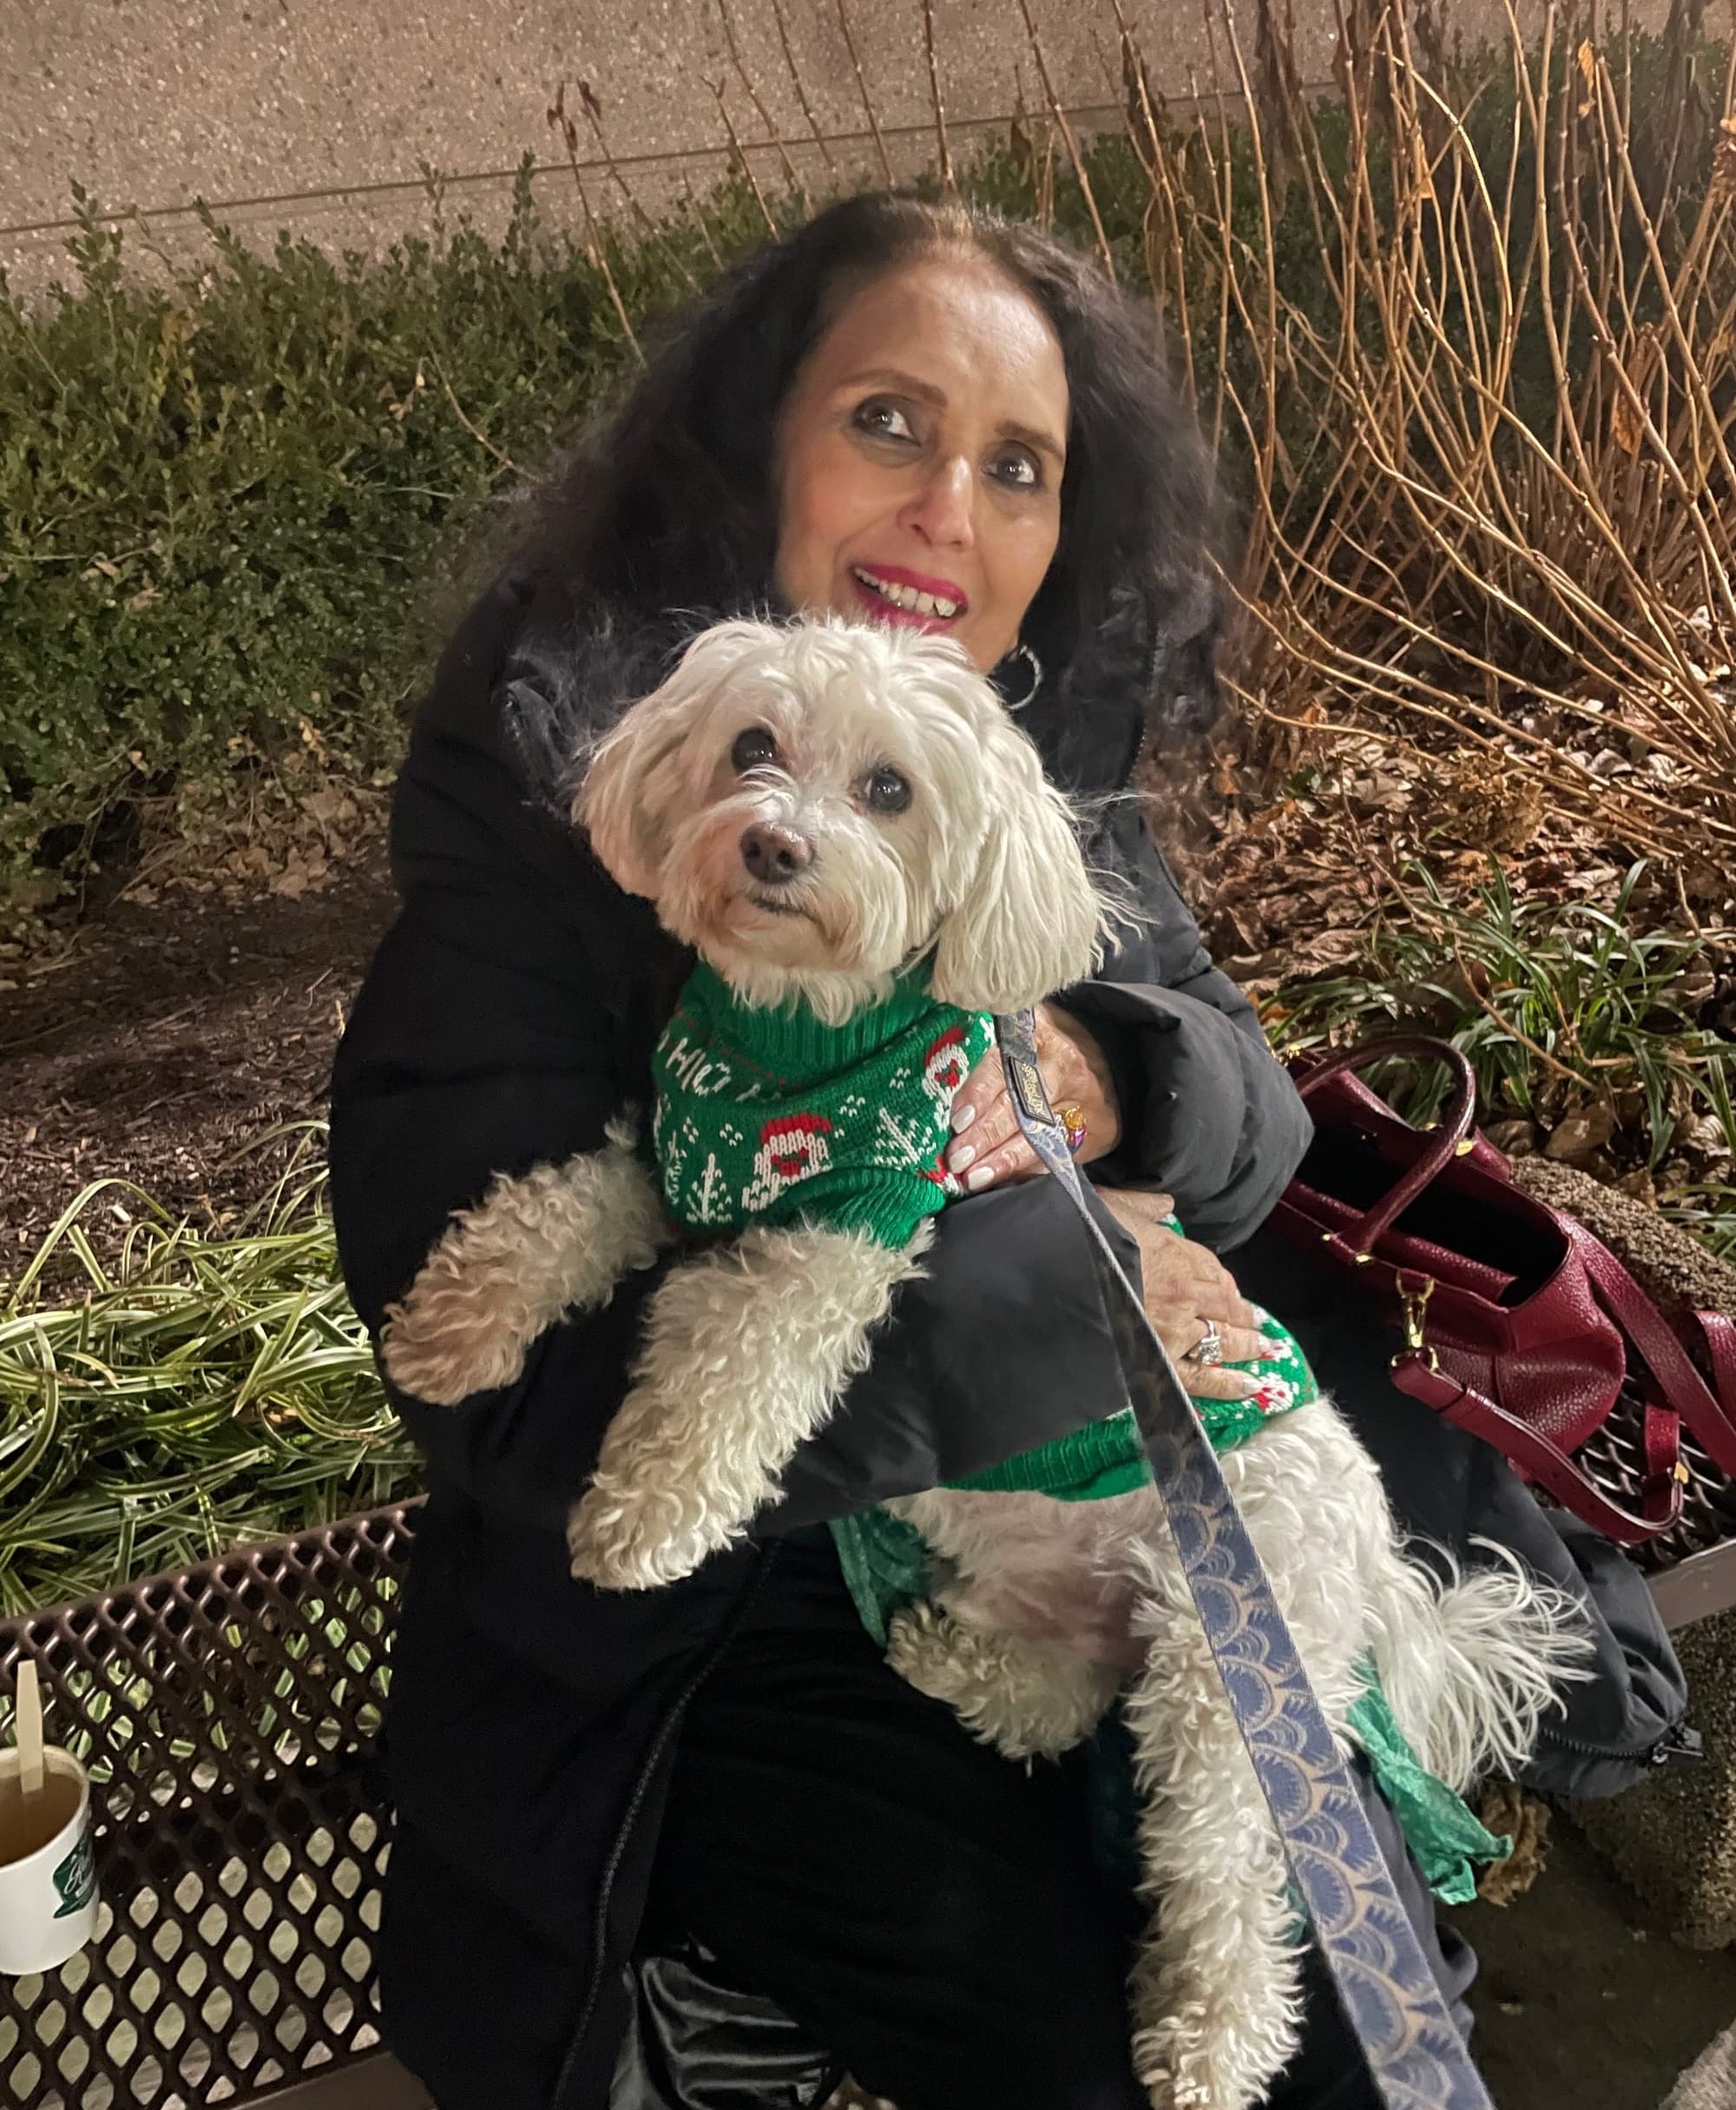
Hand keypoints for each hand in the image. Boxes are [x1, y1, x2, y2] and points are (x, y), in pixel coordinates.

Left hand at [943, 1002, 1120, 1191]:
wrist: (1111, 1066)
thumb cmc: (1047, 1047)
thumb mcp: (1024, 1029)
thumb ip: (987, 1046)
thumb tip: (945, 1086)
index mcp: (1041, 1036)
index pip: (1006, 1065)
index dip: (980, 1093)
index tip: (958, 1120)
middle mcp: (1063, 1070)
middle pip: (1023, 1106)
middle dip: (987, 1135)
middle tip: (958, 1158)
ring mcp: (1080, 1107)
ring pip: (1040, 1138)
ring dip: (1004, 1161)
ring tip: (975, 1177)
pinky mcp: (1088, 1137)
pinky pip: (1055, 1159)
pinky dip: (1025, 1173)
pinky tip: (1001, 1183)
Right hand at [1094, 1190, 1282, 1402]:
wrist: (1055, 1277)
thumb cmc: (1079, 1238)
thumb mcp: (1111, 1206)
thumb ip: (1142, 1207)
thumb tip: (1164, 1206)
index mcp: (1171, 1251)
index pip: (1209, 1267)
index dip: (1222, 1280)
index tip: (1230, 1288)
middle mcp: (1184, 1291)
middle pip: (1224, 1305)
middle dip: (1243, 1315)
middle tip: (1258, 1324)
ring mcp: (1176, 1329)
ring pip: (1223, 1339)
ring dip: (1246, 1345)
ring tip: (1264, 1350)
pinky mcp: (1162, 1361)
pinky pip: (1201, 1377)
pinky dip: (1227, 1384)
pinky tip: (1249, 1387)